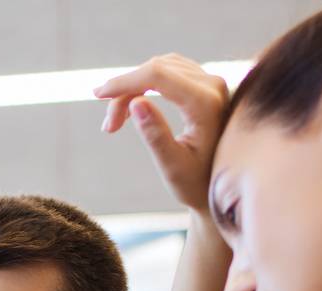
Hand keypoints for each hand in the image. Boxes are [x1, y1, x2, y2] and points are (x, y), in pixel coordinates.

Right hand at [95, 55, 230, 212]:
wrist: (223, 190)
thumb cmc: (197, 185)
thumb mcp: (173, 167)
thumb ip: (155, 135)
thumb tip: (135, 103)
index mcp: (206, 103)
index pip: (157, 75)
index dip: (124, 82)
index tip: (98, 95)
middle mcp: (213, 85)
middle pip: (156, 70)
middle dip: (125, 91)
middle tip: (108, 127)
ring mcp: (212, 83)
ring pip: (161, 69)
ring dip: (133, 88)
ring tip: (117, 121)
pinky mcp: (207, 85)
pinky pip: (170, 72)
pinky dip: (147, 84)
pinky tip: (134, 105)